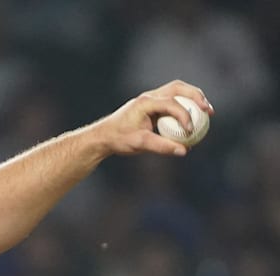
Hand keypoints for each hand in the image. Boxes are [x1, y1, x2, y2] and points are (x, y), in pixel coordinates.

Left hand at [91, 80, 213, 156]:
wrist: (103, 137)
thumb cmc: (118, 139)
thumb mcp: (139, 144)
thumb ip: (162, 146)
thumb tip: (184, 150)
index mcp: (145, 103)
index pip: (171, 103)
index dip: (184, 116)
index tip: (190, 131)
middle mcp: (149, 97)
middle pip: (178, 88)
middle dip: (196, 97)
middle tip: (208, 110)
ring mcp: (151, 99)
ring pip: (177, 91)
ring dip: (193, 98)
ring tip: (206, 111)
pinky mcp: (153, 105)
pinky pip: (173, 101)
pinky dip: (185, 106)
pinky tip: (194, 118)